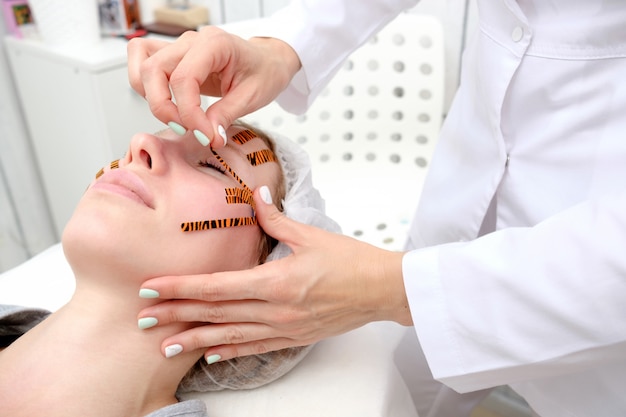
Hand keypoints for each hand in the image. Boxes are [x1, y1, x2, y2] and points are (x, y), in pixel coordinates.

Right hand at [127, 27, 301, 147]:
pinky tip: (169, 104)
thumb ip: (226, 115)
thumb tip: (209, 138)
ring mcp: (179, 47)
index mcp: (215, 44)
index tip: (204, 136)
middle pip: (152, 69)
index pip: (184, 78)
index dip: (188, 112)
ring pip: (142, 66)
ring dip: (152, 98)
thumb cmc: (263, 72)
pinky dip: (147, 87)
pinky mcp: (173, 57)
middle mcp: (191, 41)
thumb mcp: (252, 97)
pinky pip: (144, 64)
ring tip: (179, 119)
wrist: (267, 62)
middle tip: (187, 130)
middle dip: (163, 107)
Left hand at [137, 188, 411, 360]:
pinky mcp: (293, 337)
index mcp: (277, 281)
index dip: (180, 287)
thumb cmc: (352, 262)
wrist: (382, 290)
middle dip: (176, 315)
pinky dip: (229, 350)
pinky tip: (210, 353)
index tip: (152, 287)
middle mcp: (275, 309)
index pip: (216, 286)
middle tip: (144, 319)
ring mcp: (283, 327)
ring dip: (195, 340)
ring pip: (229, 336)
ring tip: (165, 345)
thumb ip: (276, 219)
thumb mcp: (312, 235)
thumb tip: (255, 198)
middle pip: (215, 314)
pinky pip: (254, 346)